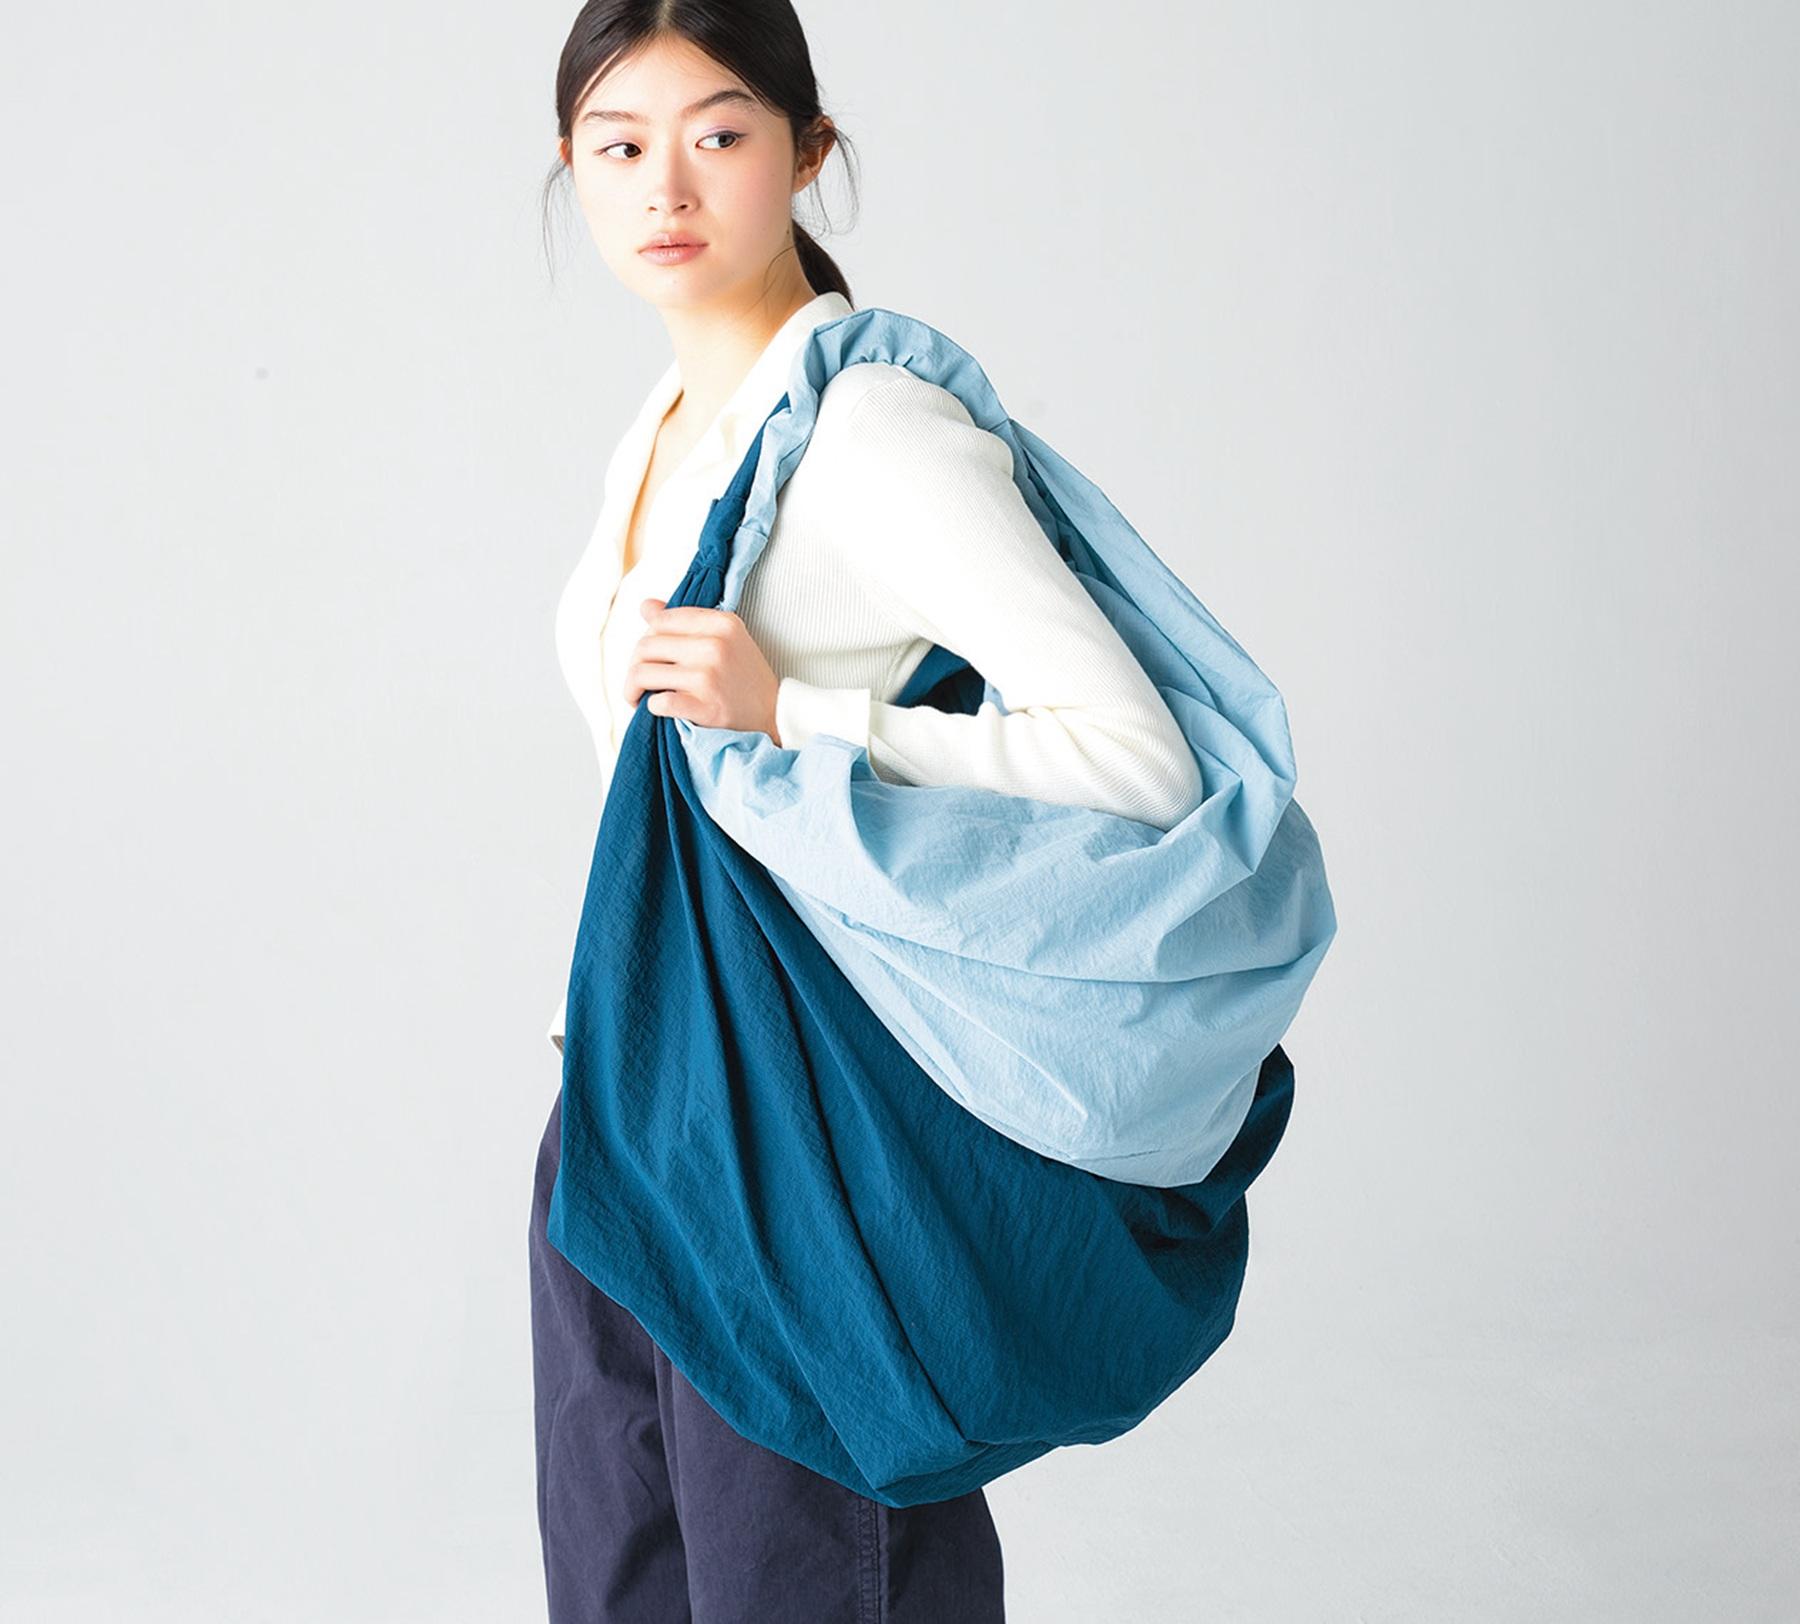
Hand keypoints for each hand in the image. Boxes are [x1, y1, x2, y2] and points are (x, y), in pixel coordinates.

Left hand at [622, 598, 780, 741]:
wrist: (774, 715)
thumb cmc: (744, 676)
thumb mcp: (724, 638)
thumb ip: (687, 621)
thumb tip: (646, 606)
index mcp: (721, 623)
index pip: (661, 620)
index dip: (648, 638)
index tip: (650, 656)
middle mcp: (715, 646)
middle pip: (647, 646)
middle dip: (634, 665)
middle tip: (638, 681)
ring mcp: (710, 677)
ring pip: (645, 673)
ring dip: (633, 688)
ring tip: (637, 696)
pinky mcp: (707, 708)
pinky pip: (659, 702)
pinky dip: (652, 706)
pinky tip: (657, 707)